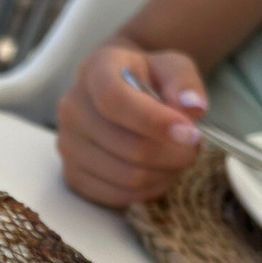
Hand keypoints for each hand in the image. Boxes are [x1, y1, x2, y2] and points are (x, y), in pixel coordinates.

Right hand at [56, 41, 206, 206]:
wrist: (116, 93)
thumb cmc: (146, 79)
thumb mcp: (171, 66)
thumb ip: (184, 82)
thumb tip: (193, 108)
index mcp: (96, 71)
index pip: (115, 100)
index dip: (154, 121)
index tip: (190, 133)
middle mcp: (73, 108)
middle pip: (128, 146)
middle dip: (173, 153)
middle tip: (193, 147)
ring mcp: (68, 145)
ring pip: (127, 177)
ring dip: (164, 174)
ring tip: (176, 159)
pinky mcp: (72, 176)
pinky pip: (117, 196)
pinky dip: (147, 191)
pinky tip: (158, 174)